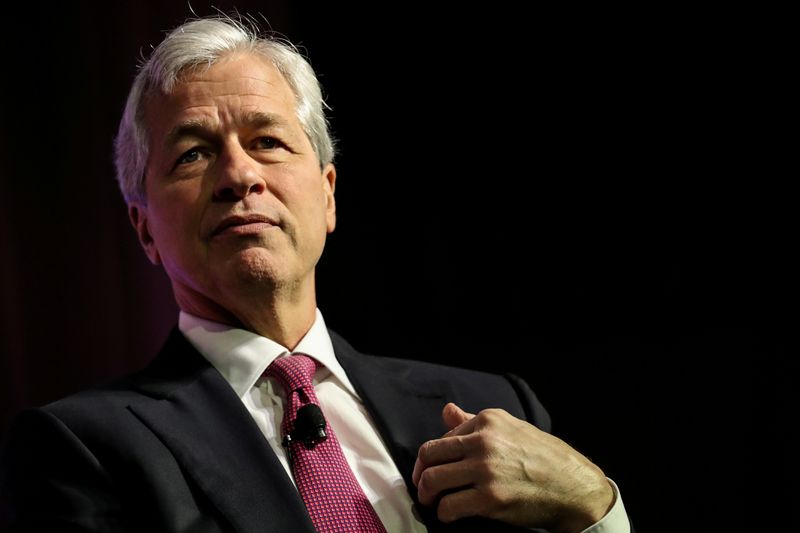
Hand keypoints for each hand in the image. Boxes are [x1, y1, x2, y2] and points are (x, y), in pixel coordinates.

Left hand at [411, 403, 614, 532]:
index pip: (443, 437)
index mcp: (488, 420)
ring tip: (432, 502)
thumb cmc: (545, 458)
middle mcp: (484, 441)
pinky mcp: (490, 499)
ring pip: (433, 480)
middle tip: (425, 487)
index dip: (434, 457)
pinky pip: (449, 506)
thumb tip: (447, 411)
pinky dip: (444, 513)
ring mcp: (486, 470)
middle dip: (421, 474)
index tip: (433, 469)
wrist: (575, 487)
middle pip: (429, 455)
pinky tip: (450, 515)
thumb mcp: (511, 429)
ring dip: (427, 495)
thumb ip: (474, 422)